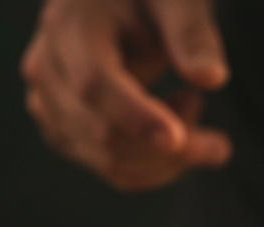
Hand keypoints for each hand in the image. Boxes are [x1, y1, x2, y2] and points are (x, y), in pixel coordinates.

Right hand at [21, 0, 231, 190]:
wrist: (116, 2)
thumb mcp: (176, 0)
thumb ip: (192, 32)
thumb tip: (210, 78)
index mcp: (69, 26)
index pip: (95, 85)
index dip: (136, 118)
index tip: (179, 140)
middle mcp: (48, 69)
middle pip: (106, 134)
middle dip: (172, 147)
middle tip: (215, 132)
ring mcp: (50, 106)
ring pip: (113, 163)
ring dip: (169, 158)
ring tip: (192, 106)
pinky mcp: (65, 132)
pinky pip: (116, 171)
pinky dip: (158, 167)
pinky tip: (178, 130)